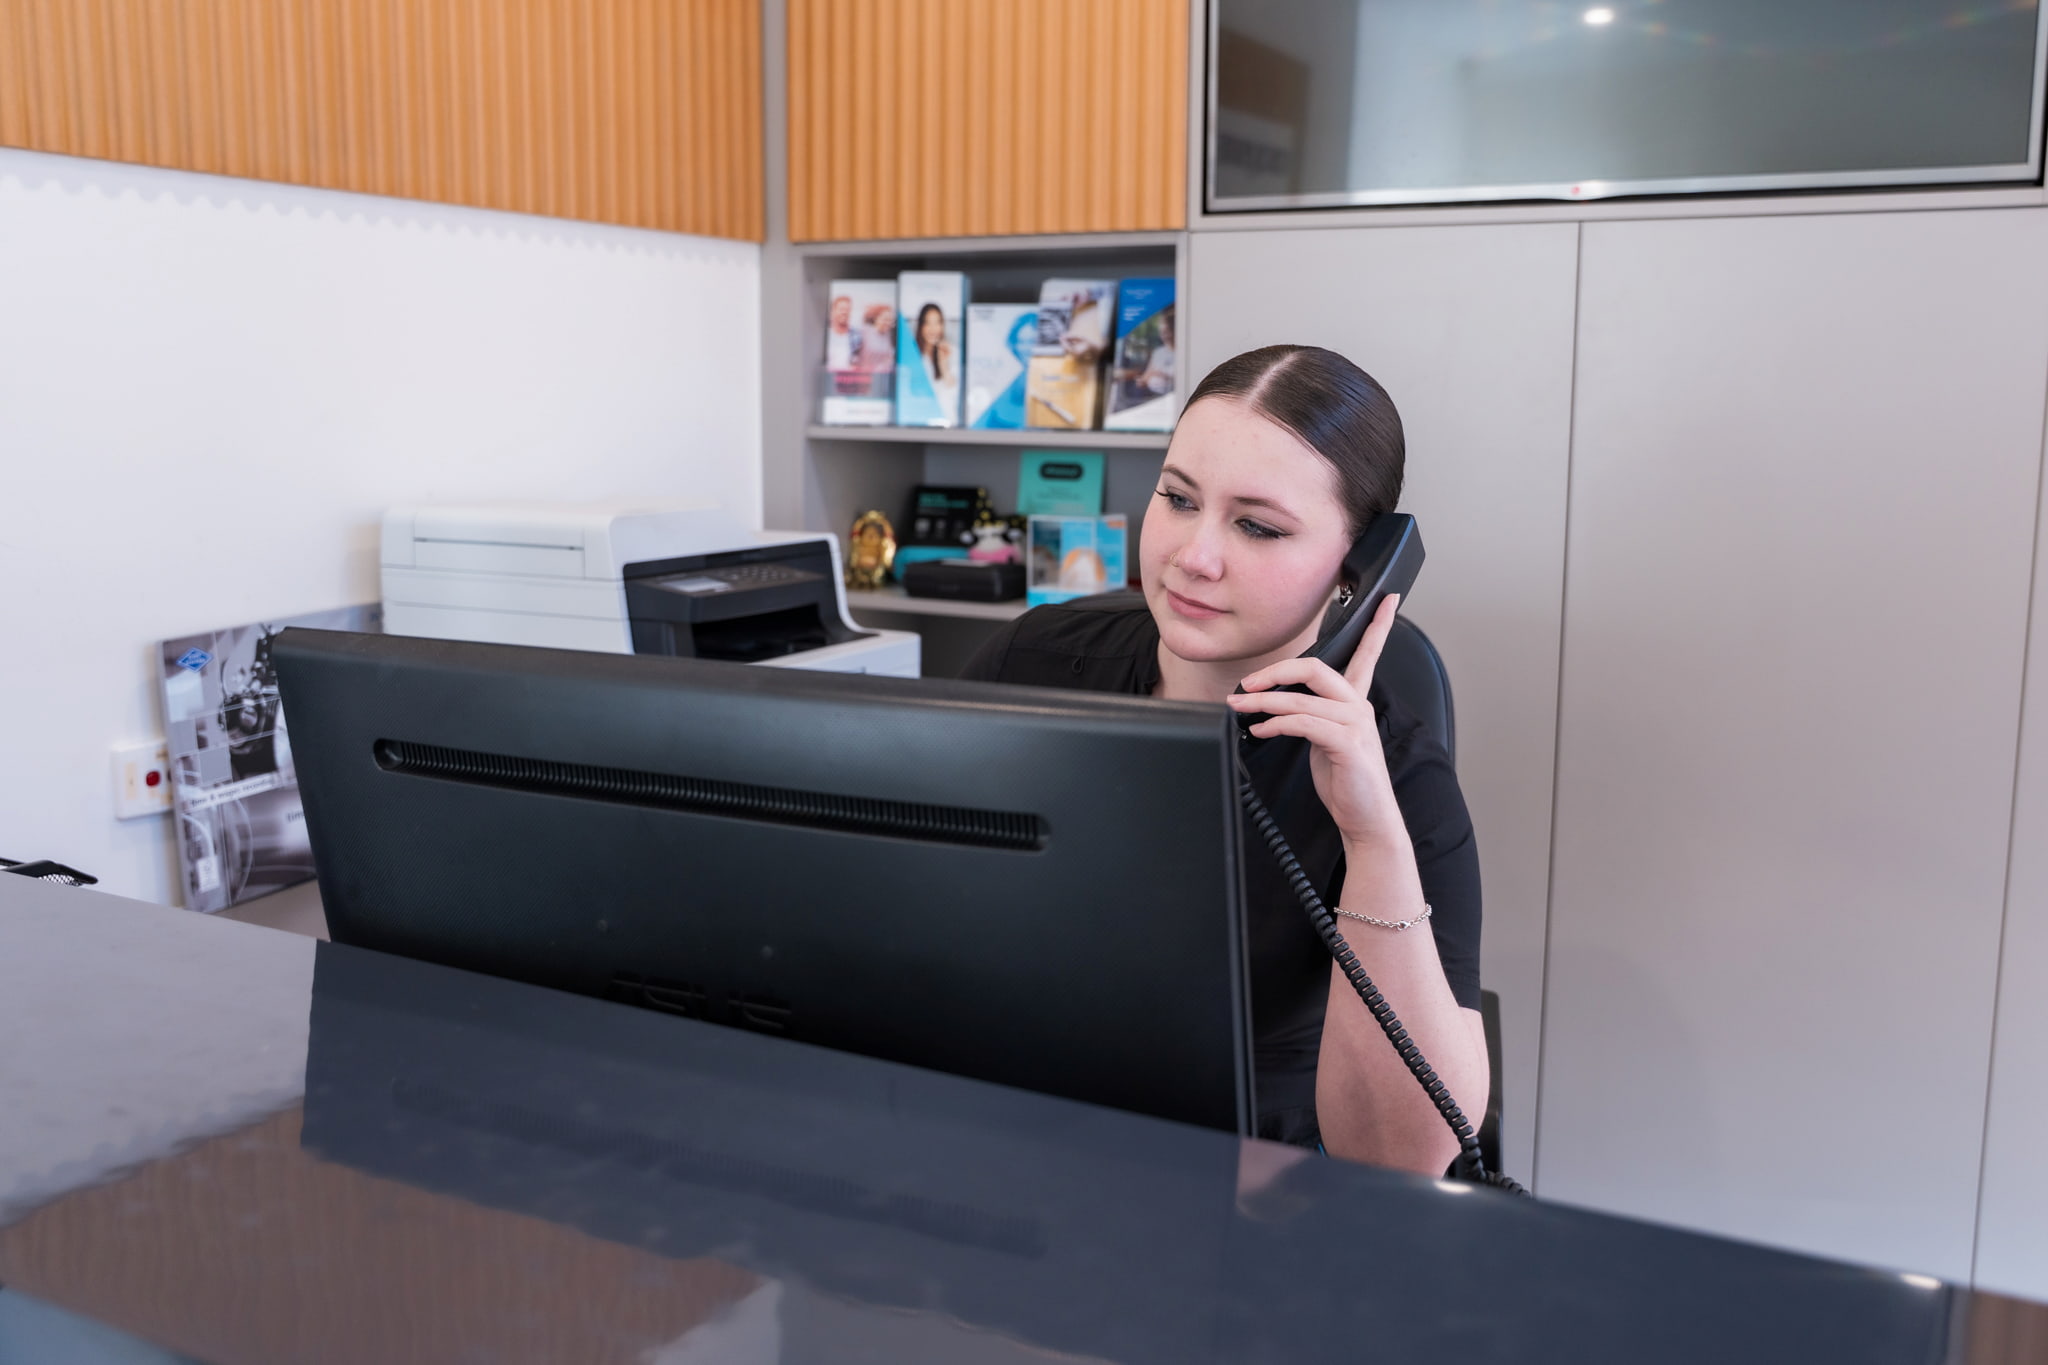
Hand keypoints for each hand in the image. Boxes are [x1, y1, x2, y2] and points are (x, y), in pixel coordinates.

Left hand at [1226, 595, 1408, 853]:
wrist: (1367, 819)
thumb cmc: (1347, 782)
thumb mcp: (1326, 741)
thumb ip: (1309, 716)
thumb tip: (1272, 707)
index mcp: (1355, 703)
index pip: (1368, 655)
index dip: (1378, 625)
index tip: (1388, 599)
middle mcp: (1358, 708)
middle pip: (1316, 668)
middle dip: (1275, 670)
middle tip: (1247, 682)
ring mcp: (1355, 725)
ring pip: (1301, 697)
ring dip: (1263, 700)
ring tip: (1239, 706)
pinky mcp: (1347, 745)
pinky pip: (1303, 722)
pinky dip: (1276, 722)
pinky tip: (1261, 729)